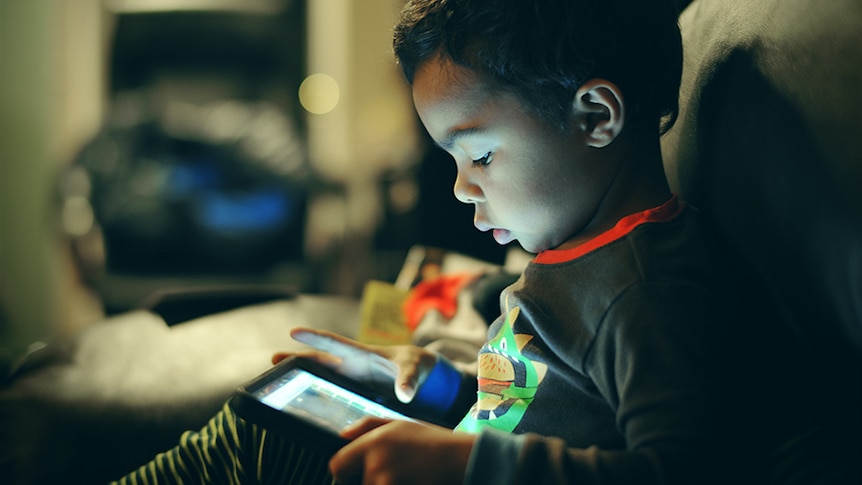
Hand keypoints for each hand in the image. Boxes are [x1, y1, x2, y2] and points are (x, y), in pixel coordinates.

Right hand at [272, 327, 437, 402]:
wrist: (426, 380)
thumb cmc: (419, 365)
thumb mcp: (416, 367)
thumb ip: (409, 379)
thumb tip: (405, 394)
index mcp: (363, 354)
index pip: (335, 343)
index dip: (315, 336)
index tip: (294, 331)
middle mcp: (352, 368)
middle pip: (319, 361)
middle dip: (297, 358)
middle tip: (273, 359)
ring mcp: (352, 383)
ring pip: (321, 381)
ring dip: (302, 382)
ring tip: (280, 385)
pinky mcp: (356, 398)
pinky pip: (333, 401)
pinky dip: (318, 404)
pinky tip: (305, 412)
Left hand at [329, 417, 474, 484]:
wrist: (462, 460)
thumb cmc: (432, 443)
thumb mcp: (399, 424)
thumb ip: (367, 426)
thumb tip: (342, 435)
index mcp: (373, 443)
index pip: (337, 466)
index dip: (345, 472)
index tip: (355, 474)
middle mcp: (377, 464)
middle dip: (366, 482)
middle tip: (389, 476)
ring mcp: (388, 484)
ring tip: (406, 478)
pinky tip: (412, 482)